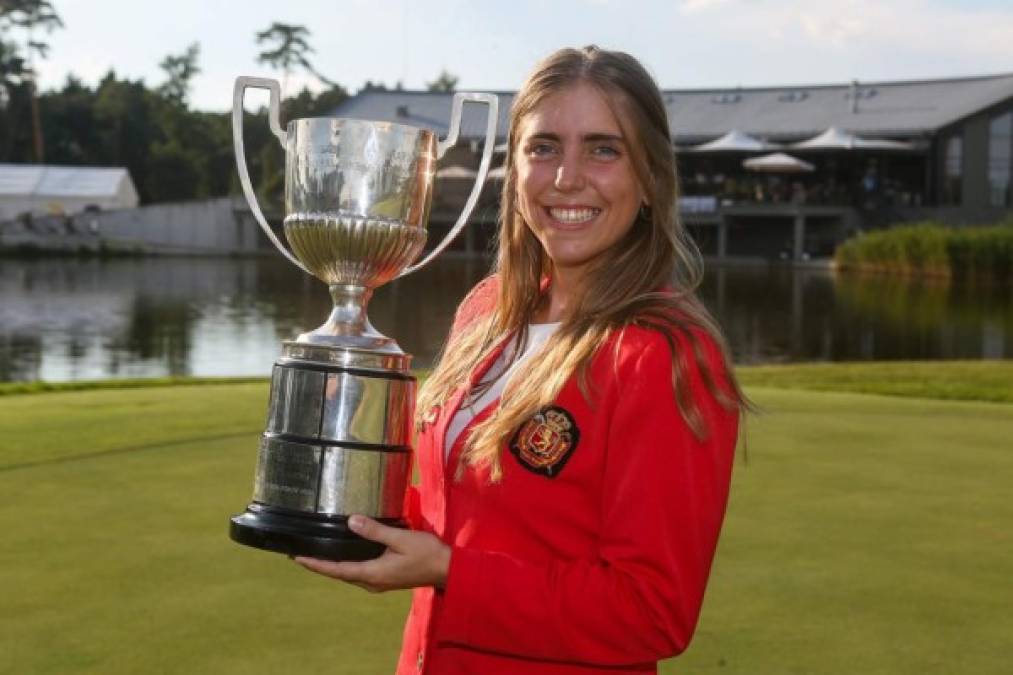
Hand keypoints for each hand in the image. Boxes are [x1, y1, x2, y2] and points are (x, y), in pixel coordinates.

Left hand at [293, 515, 450, 592]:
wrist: (447, 569)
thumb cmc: (426, 554)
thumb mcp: (401, 539)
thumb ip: (375, 531)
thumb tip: (351, 521)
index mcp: (373, 573)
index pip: (338, 570)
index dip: (317, 564)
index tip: (298, 558)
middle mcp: (372, 582)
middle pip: (340, 574)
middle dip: (321, 565)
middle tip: (301, 554)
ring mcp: (379, 582)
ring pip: (350, 574)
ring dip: (333, 565)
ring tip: (318, 554)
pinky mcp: (386, 578)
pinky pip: (360, 572)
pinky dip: (347, 564)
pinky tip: (345, 554)